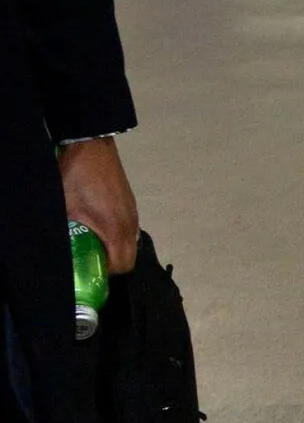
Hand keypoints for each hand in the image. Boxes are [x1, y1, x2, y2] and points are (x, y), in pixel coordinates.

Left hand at [59, 138, 139, 273]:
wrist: (93, 146)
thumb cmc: (77, 179)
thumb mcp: (64, 209)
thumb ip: (62, 233)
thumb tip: (51, 252)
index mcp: (115, 229)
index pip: (122, 266)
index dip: (104, 275)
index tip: (86, 273)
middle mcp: (130, 223)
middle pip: (129, 258)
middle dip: (111, 266)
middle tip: (88, 264)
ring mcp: (133, 212)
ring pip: (130, 243)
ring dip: (114, 250)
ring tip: (92, 246)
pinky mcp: (130, 203)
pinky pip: (128, 229)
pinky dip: (117, 236)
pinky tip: (98, 228)